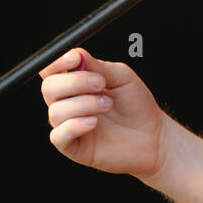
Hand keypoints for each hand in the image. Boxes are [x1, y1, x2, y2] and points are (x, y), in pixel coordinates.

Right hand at [39, 48, 169, 178]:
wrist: (153, 135)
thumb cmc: (136, 105)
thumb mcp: (121, 78)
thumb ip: (98, 66)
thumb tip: (76, 54)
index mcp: (74, 84)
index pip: (51, 70)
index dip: (57, 62)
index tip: (75, 59)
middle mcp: (67, 104)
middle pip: (49, 88)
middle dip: (74, 83)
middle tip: (100, 84)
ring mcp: (68, 126)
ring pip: (56, 111)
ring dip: (83, 105)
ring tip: (107, 105)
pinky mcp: (73, 147)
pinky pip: (58, 136)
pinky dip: (74, 126)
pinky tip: (94, 122)